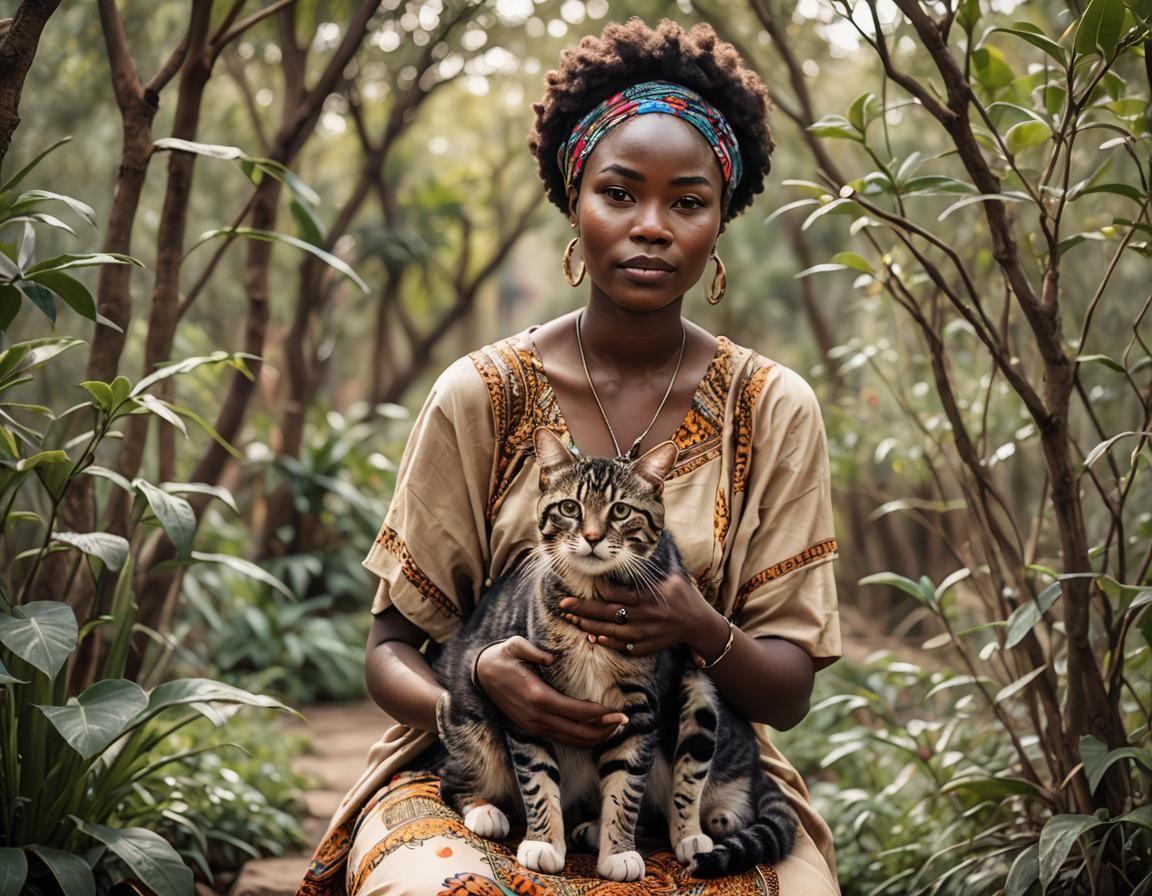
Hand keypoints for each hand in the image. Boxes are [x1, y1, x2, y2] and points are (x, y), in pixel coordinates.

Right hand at [473, 636, 627, 747]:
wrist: (480, 675)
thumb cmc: (502, 656)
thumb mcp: (514, 646)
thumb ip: (533, 651)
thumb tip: (551, 658)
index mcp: (537, 696)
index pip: (576, 712)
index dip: (600, 715)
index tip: (619, 713)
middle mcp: (537, 716)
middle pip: (578, 731)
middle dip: (604, 730)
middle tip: (625, 722)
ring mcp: (534, 725)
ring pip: (571, 740)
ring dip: (594, 738)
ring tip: (615, 729)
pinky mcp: (532, 728)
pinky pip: (561, 739)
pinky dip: (580, 740)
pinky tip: (594, 734)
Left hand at [559, 573, 725, 658]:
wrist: (700, 625)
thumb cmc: (686, 596)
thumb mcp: (676, 575)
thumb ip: (660, 561)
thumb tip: (654, 536)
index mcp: (650, 598)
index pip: (619, 594)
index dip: (602, 589)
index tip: (589, 582)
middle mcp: (646, 617)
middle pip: (608, 614)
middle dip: (583, 610)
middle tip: (563, 605)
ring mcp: (645, 634)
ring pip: (611, 632)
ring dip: (590, 627)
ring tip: (571, 620)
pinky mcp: (647, 646)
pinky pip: (623, 647)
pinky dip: (607, 643)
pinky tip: (592, 637)